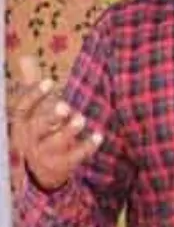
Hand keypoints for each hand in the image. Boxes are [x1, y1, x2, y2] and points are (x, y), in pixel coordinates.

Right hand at [7, 56, 99, 190]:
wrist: (41, 170)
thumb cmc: (39, 130)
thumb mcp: (33, 110)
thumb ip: (32, 84)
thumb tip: (25, 56)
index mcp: (22, 122)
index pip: (22, 108)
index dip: (34, 95)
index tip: (48, 81)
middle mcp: (31, 137)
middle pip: (37, 126)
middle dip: (50, 116)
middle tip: (64, 105)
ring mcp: (45, 153)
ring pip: (55, 142)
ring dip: (68, 130)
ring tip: (80, 119)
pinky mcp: (62, 165)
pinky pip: (74, 156)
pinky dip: (86, 147)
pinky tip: (98, 136)